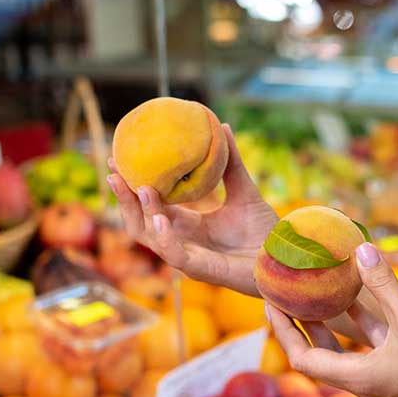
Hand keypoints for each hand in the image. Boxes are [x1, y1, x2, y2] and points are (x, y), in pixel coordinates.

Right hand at [107, 124, 279, 295]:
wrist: (283, 257)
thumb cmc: (263, 232)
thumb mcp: (244, 190)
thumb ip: (231, 163)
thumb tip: (223, 126)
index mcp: (187, 225)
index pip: (150, 205)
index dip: (132, 185)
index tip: (119, 160)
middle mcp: (182, 241)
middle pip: (140, 222)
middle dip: (124, 199)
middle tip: (114, 172)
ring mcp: (188, 257)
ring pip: (150, 238)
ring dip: (141, 213)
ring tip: (140, 188)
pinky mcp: (199, 270)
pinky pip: (174, 254)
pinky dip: (164, 238)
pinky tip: (159, 218)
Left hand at [265, 243, 397, 396]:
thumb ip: (385, 284)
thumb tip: (360, 249)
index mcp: (357, 378)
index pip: (303, 358)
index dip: (284, 331)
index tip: (271, 303)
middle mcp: (361, 383)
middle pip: (315, 356)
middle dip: (296, 327)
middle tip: (280, 296)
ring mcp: (377, 377)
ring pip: (339, 351)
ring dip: (323, 326)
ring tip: (306, 295)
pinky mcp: (393, 369)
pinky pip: (363, 347)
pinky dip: (353, 325)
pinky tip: (351, 298)